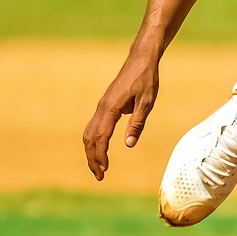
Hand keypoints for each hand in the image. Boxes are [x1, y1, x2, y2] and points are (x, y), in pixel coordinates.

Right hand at [82, 51, 159, 180]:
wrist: (141, 60)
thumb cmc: (146, 79)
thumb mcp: (147, 102)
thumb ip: (137, 123)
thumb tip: (129, 144)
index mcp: (111, 108)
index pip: (101, 137)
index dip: (101, 156)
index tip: (104, 170)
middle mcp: (102, 107)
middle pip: (90, 138)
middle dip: (92, 158)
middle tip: (100, 176)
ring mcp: (102, 105)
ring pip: (89, 132)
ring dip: (92, 150)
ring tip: (99, 167)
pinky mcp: (105, 105)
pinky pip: (94, 126)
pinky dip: (94, 140)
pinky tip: (101, 149)